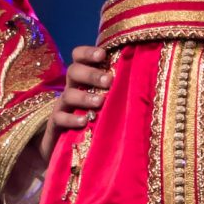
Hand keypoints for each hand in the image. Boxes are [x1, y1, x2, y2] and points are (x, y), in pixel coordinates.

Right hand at [35, 45, 113, 168]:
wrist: (71, 151)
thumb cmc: (97, 120)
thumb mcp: (106, 101)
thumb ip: (118, 88)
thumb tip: (146, 75)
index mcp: (83, 79)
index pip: (79, 57)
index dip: (88, 53)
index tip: (103, 55)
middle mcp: (72, 88)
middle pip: (73, 71)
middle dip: (91, 74)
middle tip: (109, 81)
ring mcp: (63, 106)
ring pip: (68, 94)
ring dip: (84, 96)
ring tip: (100, 102)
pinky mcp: (56, 125)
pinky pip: (59, 118)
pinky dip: (71, 118)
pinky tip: (84, 121)